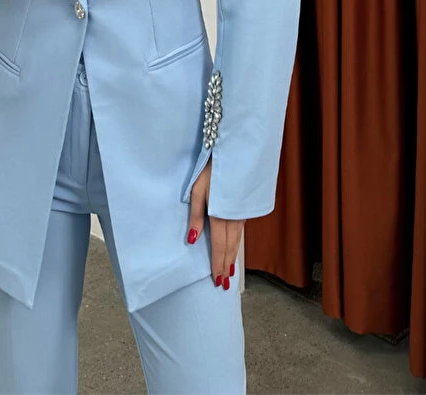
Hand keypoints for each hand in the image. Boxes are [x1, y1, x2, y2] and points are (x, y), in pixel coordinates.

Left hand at [187, 156, 245, 288]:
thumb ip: (195, 216)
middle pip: (231, 247)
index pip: (219, 247)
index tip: (217, 281)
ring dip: (233, 256)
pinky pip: (241, 231)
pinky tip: (236, 246)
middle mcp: (235, 218)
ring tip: (231, 272)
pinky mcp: (245, 206)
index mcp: (220, 216)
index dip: (218, 264)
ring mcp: (242, 213)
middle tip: (225, 284)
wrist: (235, 152)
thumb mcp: (197, 190)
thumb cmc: (211, 169)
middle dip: (227, 265)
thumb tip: (191, 240)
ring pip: (238, 240)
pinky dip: (238, 243)